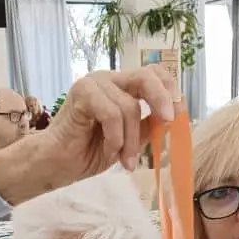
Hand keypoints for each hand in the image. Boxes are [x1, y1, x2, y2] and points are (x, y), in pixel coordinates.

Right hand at [0, 66, 179, 205]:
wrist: (59, 164)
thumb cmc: (90, 151)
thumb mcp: (129, 139)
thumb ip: (148, 126)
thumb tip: (173, 119)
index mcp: (121, 86)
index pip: (153, 73)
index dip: (170, 90)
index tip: (179, 114)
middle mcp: (109, 79)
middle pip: (146, 76)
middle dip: (162, 99)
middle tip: (170, 121)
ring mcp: (94, 83)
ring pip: (130, 107)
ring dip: (131, 141)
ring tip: (125, 161)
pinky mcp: (82, 93)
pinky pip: (112, 115)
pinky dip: (116, 138)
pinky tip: (110, 152)